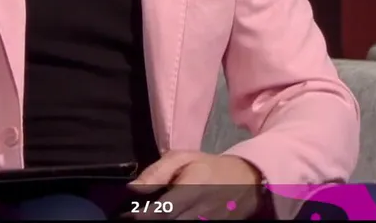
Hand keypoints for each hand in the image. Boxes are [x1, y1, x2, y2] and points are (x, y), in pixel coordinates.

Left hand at [129, 152, 263, 219]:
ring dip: (162, 222)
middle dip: (150, 221)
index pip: (162, 209)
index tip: (127, 216)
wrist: (248, 180)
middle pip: (168, 222)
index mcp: (191, 189)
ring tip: (150, 216)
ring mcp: (209, 222)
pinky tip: (173, 217)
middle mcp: (200, 210)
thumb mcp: (183, 158)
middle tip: (136, 218)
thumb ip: (157, 172)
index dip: (142, 216)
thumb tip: (133, 187)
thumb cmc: (209, 167)